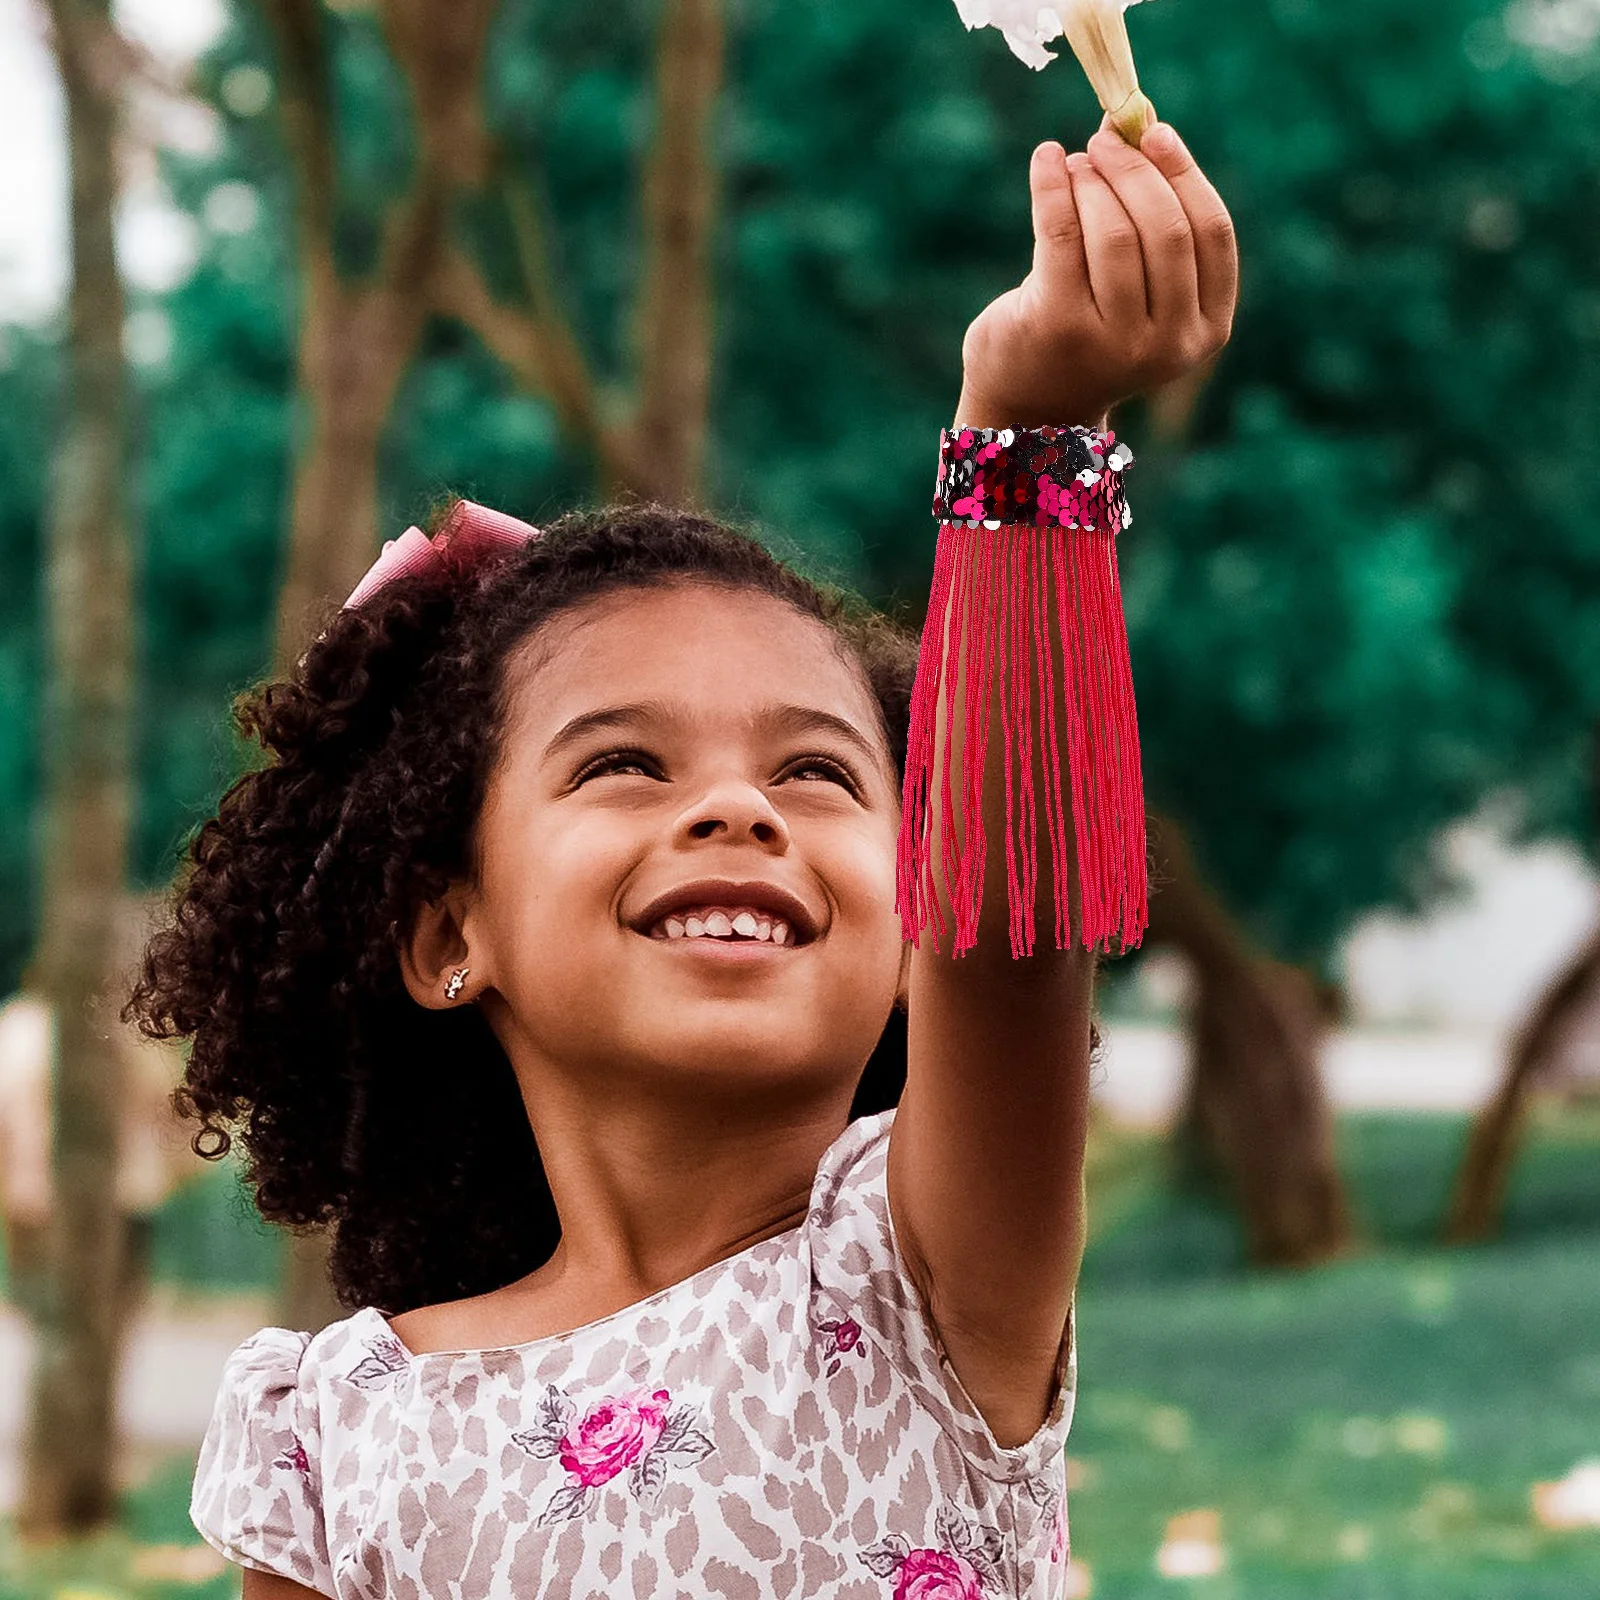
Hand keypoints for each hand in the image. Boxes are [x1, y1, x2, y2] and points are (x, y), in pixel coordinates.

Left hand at [957, 117, 1237, 428]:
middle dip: (1133, 170)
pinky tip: (1046, 160)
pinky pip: (1062, 234)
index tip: (1155, 133)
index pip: (1212, 233)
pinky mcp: (1059, 327)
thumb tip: (1139, 123)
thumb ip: (1150, 221)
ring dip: (1092, 180)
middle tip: (1104, 139)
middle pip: (1165, 228)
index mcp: (1205, 330)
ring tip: (1075, 163)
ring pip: (1114, 231)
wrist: (1030, 404)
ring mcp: (1114, 341)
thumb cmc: (1089, 334)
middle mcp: (1166, 344)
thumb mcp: (1137, 289)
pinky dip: (1053, 185)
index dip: (1185, 173)